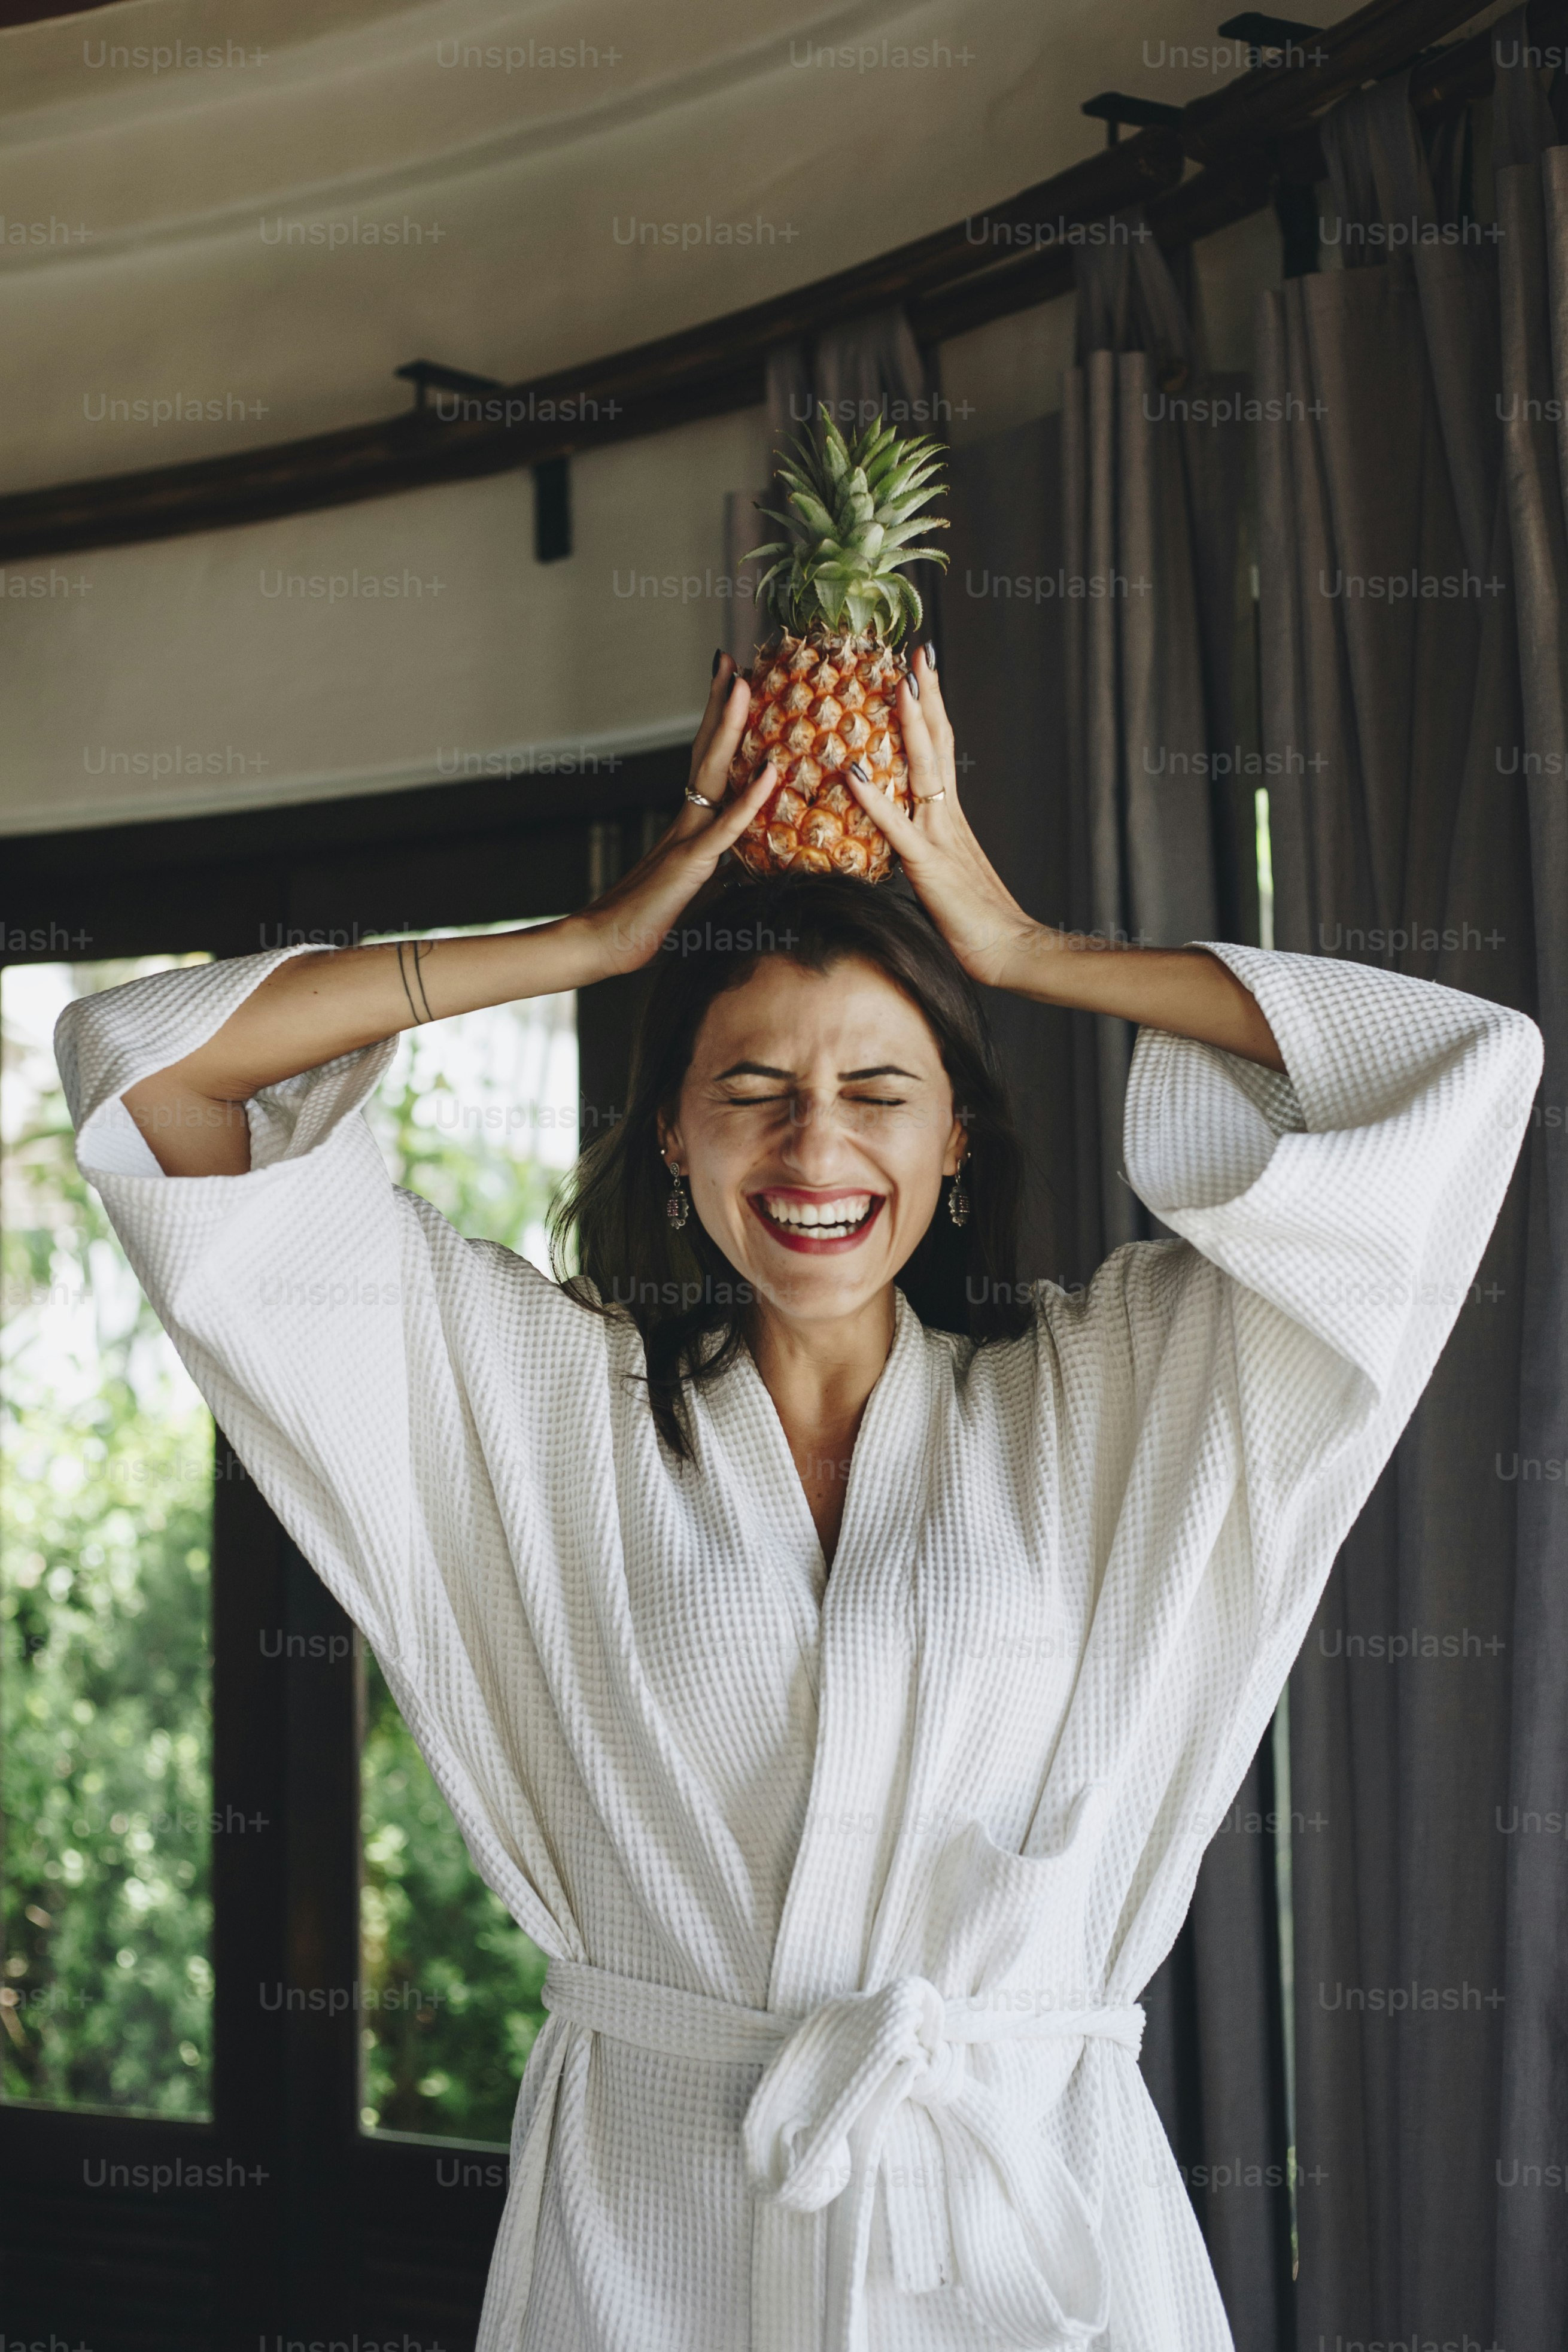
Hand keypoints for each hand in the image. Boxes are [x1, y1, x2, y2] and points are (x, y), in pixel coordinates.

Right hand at [577, 655, 774, 977]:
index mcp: (690, 824)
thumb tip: (746, 863)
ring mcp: (686, 837)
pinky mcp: (690, 863)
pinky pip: (725, 827)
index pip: (710, 762)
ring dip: (731, 727)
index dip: (721, 723)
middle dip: (721, 704)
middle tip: (733, 661)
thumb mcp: (695, 889)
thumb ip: (719, 870)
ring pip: (714, 772)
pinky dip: (748, 800)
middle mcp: (687, 820)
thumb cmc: (646, 922)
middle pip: (707, 750)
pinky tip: (770, 773)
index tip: (733, 684)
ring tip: (744, 684)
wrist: (606, 944)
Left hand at [843, 646, 1038, 990]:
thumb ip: (924, 850)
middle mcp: (948, 816)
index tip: (920, 671)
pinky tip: (852, 771)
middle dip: (926, 696)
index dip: (932, 710)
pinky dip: (873, 796)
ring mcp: (941, 836)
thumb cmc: (976, 922)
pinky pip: (895, 825)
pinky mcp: (928, 865)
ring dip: (908, 724)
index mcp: (951, 817)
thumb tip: (900, 839)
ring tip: (896, 682)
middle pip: (938, 743)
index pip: (941, 750)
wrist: (1010, 950)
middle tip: (916, 652)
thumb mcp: (943, 875)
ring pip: (923, 769)